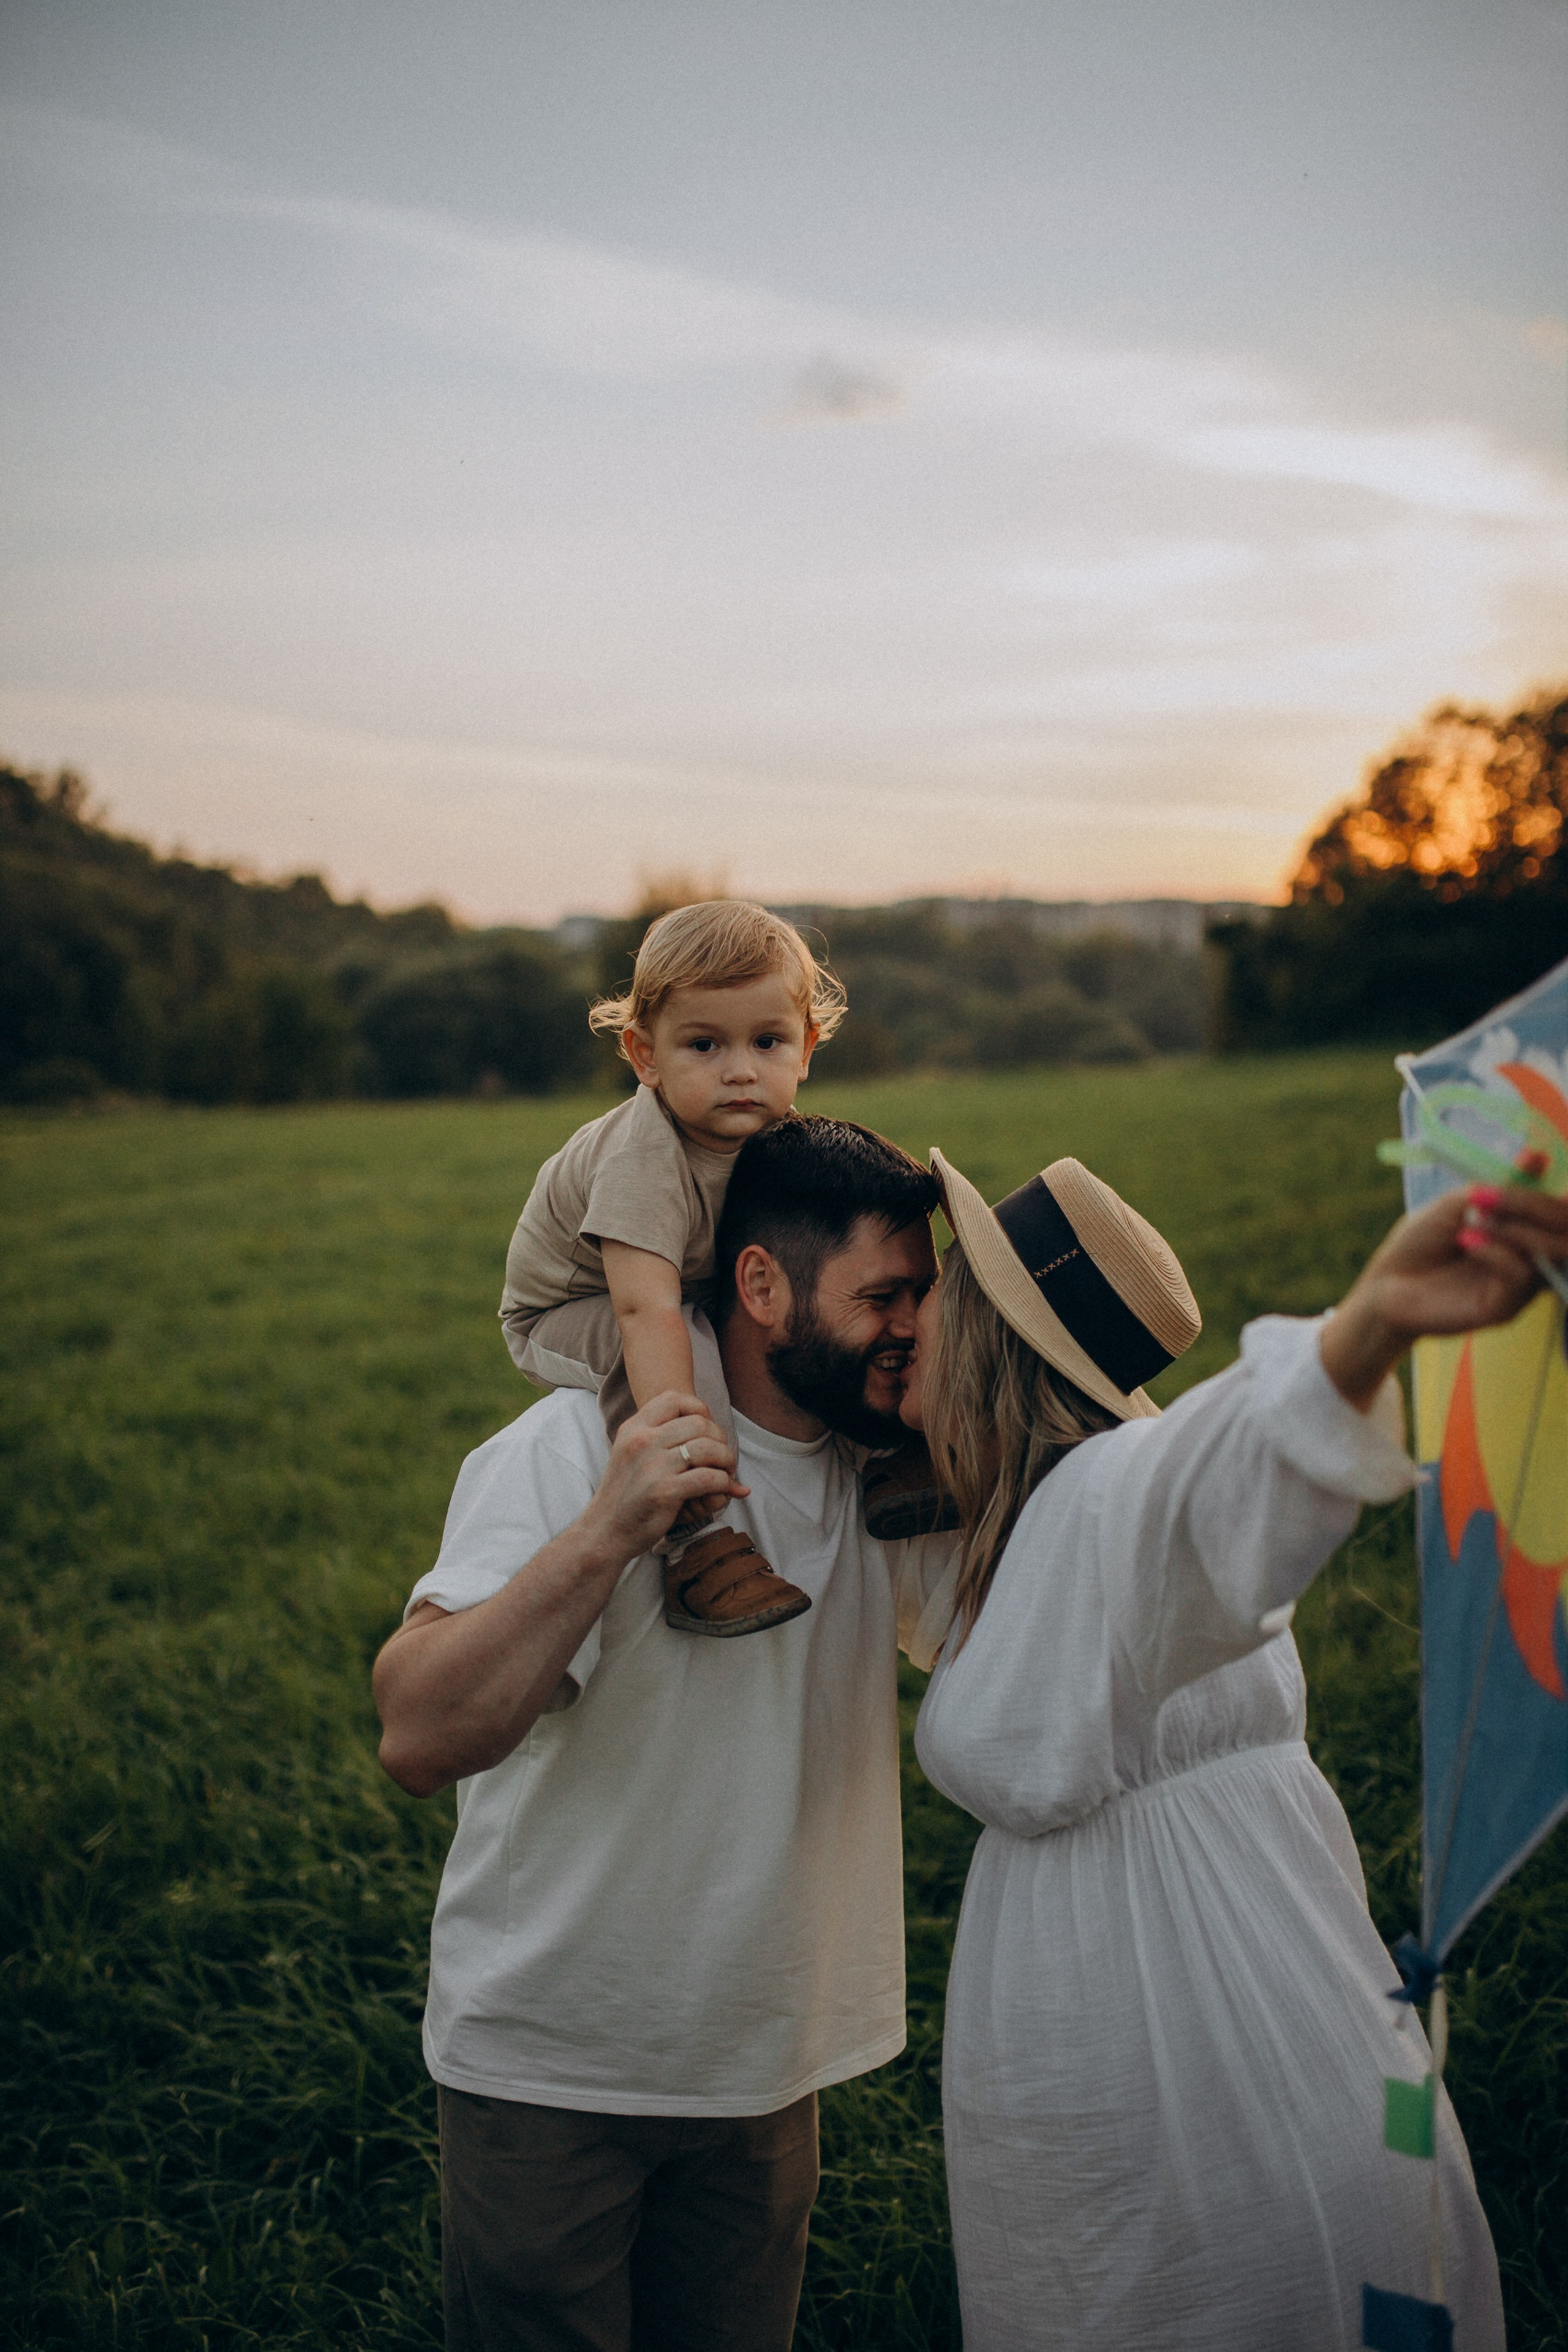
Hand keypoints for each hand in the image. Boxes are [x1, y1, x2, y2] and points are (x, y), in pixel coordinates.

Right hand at [580, 1392, 746, 1562]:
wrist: (604, 1531)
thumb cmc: (623, 1495)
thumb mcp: (630, 1455)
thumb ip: (659, 1439)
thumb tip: (706, 1432)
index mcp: (633, 1429)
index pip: (674, 1399)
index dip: (699, 1409)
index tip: (706, 1430)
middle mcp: (642, 1441)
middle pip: (698, 1423)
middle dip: (719, 1439)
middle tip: (723, 1457)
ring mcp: (652, 1466)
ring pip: (707, 1448)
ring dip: (726, 1460)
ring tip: (727, 1472)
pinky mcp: (664, 1491)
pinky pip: (709, 1478)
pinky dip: (723, 1483)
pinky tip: (724, 1489)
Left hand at [1321, 1184, 1567, 1409]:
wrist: (1384, 1285)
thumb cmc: (1420, 1242)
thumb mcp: (1457, 1204)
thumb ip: (1499, 1187)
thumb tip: (1537, 1157)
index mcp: (1523, 1231)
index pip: (1559, 1211)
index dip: (1548, 1192)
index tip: (1527, 1163)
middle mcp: (1530, 1259)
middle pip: (1565, 1231)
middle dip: (1537, 1206)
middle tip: (1495, 1196)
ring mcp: (1520, 1286)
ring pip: (1551, 1253)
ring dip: (1516, 1229)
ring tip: (1474, 1219)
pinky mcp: (1504, 1308)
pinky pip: (1520, 1276)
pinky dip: (1497, 1252)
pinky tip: (1467, 1241)